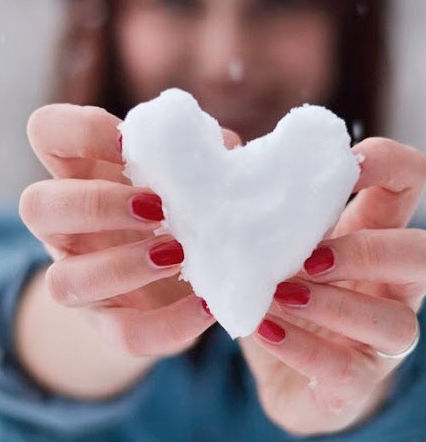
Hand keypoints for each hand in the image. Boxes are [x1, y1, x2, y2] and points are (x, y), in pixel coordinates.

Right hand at [19, 104, 241, 359]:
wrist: (184, 277)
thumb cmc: (186, 208)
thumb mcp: (194, 175)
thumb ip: (203, 156)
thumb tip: (222, 147)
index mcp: (85, 173)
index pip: (47, 132)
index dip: (80, 130)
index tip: (130, 143)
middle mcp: (69, 226)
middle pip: (38, 207)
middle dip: (97, 204)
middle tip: (157, 208)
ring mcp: (83, 278)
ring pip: (64, 282)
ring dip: (124, 267)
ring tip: (179, 255)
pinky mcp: (113, 324)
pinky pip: (125, 334)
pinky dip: (170, 323)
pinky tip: (208, 304)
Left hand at [239, 138, 425, 435]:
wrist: (277, 368)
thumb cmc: (278, 293)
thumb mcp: (272, 243)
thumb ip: (259, 205)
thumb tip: (225, 152)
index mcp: (372, 233)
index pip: (409, 180)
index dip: (388, 163)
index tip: (344, 165)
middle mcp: (392, 285)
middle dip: (369, 251)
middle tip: (309, 257)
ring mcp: (382, 338)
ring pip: (397, 322)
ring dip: (335, 305)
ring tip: (279, 295)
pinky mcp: (358, 381)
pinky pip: (348, 371)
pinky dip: (303, 348)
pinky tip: (265, 330)